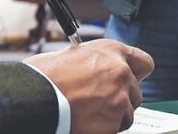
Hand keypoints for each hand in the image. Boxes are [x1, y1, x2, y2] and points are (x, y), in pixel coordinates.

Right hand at [24, 39, 153, 133]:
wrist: (33, 97)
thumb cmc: (45, 75)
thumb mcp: (76, 56)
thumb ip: (99, 64)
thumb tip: (106, 75)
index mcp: (112, 51)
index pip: (144, 63)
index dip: (136, 74)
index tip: (129, 82)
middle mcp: (121, 72)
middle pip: (136, 94)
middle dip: (121, 100)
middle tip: (99, 103)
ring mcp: (119, 99)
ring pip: (127, 116)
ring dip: (111, 117)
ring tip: (86, 113)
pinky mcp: (112, 124)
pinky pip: (114, 130)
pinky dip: (102, 129)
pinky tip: (84, 123)